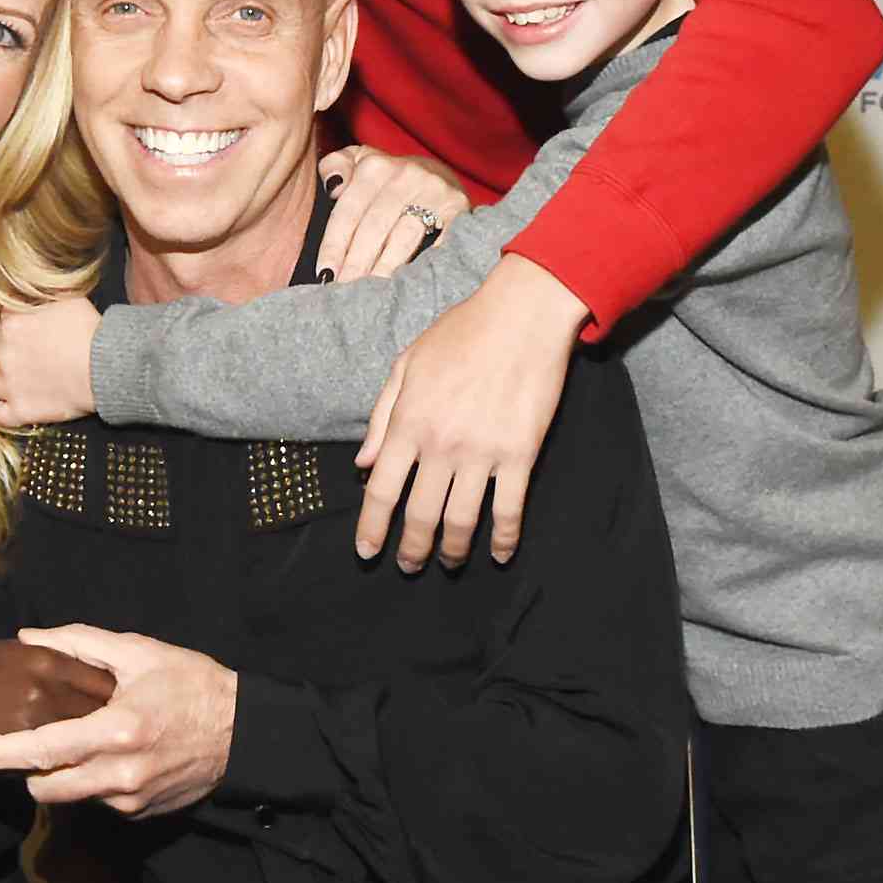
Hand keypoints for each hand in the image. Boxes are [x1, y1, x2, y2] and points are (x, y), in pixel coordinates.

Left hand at [0, 299, 99, 426]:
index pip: (1, 314)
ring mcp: (9, 383)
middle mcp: (4, 352)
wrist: (103, 367)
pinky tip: (17, 406)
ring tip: (10, 378)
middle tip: (17, 347)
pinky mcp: (20, 409)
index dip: (14, 318)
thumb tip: (44, 290)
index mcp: (14, 321)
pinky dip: (6, 412)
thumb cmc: (90, 331)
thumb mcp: (69, 298)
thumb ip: (47, 296)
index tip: (26, 322)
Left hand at [0, 625, 235, 816]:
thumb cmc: (189, 682)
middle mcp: (120, 774)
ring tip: (72, 739)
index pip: (40, 750)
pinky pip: (96, 801)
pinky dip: (89, 781)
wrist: (241, 731)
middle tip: (22, 738)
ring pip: (67, 796)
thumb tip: (27, 636)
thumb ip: (78, 643)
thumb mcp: (138, 651)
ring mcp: (130, 800)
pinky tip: (105, 754)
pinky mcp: (140, 814)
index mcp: (116, 730)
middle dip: (23, 768)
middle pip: (43, 786)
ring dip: (58, 773)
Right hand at [0, 639, 114, 772]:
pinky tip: (69, 775)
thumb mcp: (13, 654)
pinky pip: (55, 767)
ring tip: (102, 763)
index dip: (119, 700)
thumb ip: (52, 664)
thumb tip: (86, 682)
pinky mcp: (17, 755)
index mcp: (48, 659)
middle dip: (115, 729)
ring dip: (94, 755)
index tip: (125, 711)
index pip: (105, 682)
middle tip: (120, 742)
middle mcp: (47, 689)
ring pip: (84, 746)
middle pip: (104, 715)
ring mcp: (33, 724)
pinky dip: (66, 772)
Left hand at [316, 146, 470, 282]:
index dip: (333, 247)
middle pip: (373, 229)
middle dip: (356, 264)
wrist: (439, 175)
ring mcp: (435, 192)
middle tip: (344, 292)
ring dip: (384, 269)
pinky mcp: (459, 210)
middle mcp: (406, 175)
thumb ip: (335, 167)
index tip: (324, 275)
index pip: (348, 213)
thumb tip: (332, 187)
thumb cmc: (387, 179)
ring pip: (403, 239)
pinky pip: (437, 244)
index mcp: (375, 166)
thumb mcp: (358, 162)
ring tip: (370, 294)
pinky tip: (407, 284)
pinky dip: (421, 266)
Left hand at [354, 254, 587, 571]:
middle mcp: (441, 444)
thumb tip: (362, 462)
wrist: (521, 317)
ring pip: (462, 520)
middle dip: (411, 549)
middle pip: (420, 515)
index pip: (380, 489)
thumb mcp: (407, 364)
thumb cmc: (460, 333)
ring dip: (453, 551)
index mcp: (408, 422)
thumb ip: (382, 416)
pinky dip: (504, 538)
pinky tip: (500, 554)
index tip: (367, 551)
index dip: (371, 527)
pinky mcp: (521, 454)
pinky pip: (509, 509)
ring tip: (448, 564)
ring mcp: (482, 452)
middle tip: (409, 566)